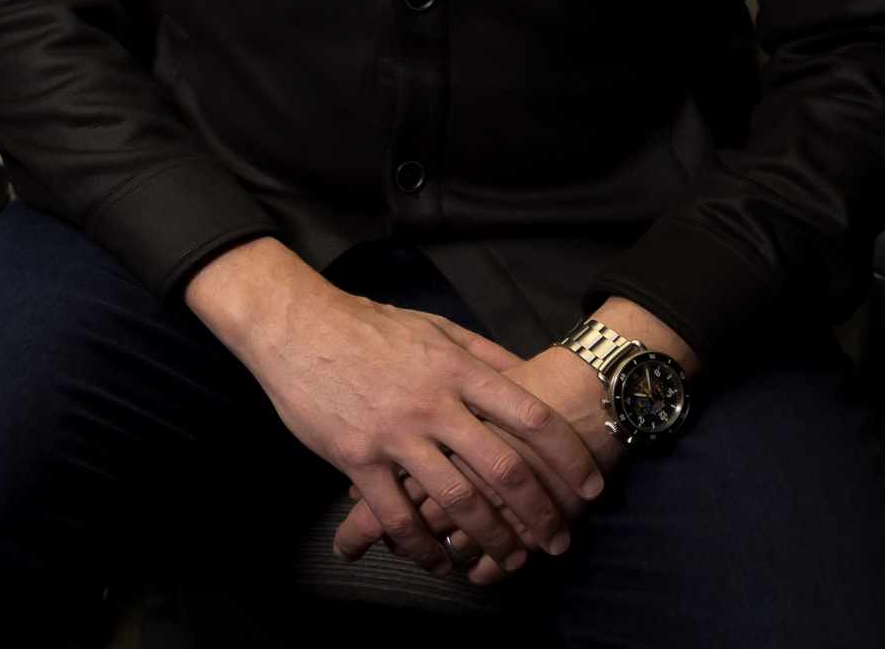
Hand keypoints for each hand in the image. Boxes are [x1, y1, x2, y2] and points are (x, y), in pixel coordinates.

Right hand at [331, 296, 686, 561]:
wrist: (295, 325)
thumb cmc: (366, 324)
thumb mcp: (435, 326)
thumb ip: (483, 354)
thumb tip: (527, 374)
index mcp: (457, 370)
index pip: (531, 417)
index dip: (568, 456)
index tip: (589, 486)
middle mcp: (434, 404)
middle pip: (504, 468)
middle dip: (539, 512)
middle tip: (558, 539)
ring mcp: (395, 433)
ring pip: (456, 499)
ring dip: (488, 537)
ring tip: (506, 558)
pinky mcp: (357, 458)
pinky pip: (398, 515)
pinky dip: (422, 546)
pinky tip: (437, 559)